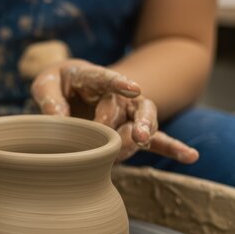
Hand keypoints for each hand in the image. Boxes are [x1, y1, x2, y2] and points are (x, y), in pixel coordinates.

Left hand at [31, 60, 198, 162]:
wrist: (67, 87)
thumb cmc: (56, 84)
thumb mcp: (45, 84)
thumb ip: (48, 99)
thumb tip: (59, 119)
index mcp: (91, 77)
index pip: (105, 78)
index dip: (118, 83)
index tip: (132, 88)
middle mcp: (114, 94)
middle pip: (128, 105)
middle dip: (132, 119)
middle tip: (135, 133)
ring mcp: (125, 112)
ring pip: (143, 120)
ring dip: (146, 132)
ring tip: (143, 142)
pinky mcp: (130, 129)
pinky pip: (154, 138)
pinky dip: (171, 147)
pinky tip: (189, 156)